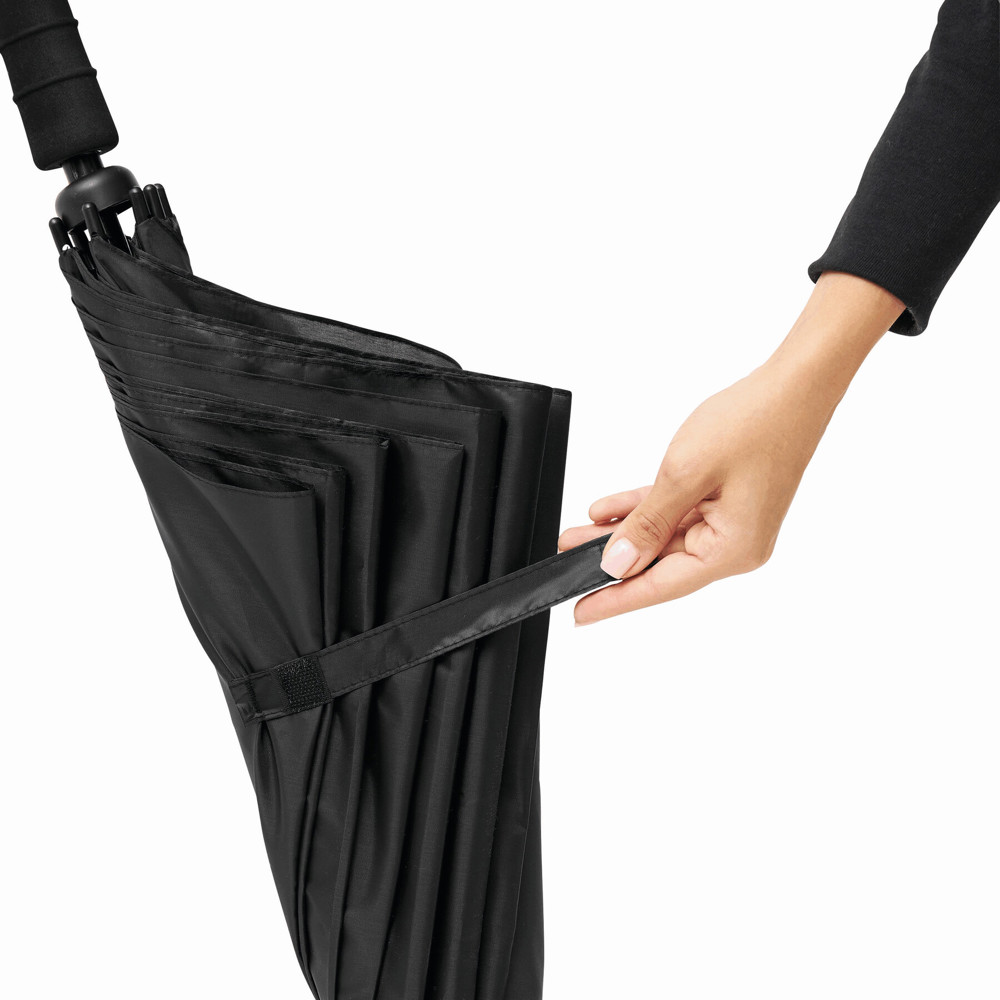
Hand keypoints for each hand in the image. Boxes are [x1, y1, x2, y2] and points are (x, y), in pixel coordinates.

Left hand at [558, 271, 905, 623]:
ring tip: (575, 535)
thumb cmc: (753, 424)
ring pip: (663, 537)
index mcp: (733, 550)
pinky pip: (675, 514)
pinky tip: (606, 511)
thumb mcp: (684, 475)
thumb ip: (647, 524)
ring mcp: (732, 523)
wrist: (794, 385)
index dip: (617, 598)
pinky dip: (643, 511)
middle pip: (661, 563)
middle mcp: (736, 545)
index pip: (661, 586)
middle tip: (565, 561)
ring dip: (622, 533)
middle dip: (612, 559)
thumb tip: (618, 562)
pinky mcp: (726, 502)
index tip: (582, 613)